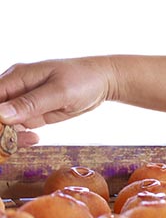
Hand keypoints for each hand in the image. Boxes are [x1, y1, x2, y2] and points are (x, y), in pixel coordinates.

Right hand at [0, 57, 114, 132]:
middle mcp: (14, 89)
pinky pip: (17, 128)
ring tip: (32, 139)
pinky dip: (21, 137)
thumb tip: (0, 114)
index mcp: (16, 77)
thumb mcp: (60, 92)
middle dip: (2, 131)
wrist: (103, 82)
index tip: (3, 132)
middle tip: (19, 140)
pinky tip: (35, 139)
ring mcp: (22, 102)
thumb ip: (31, 103)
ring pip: (4, 124)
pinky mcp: (31, 113)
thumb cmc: (84, 80)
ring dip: (11, 137)